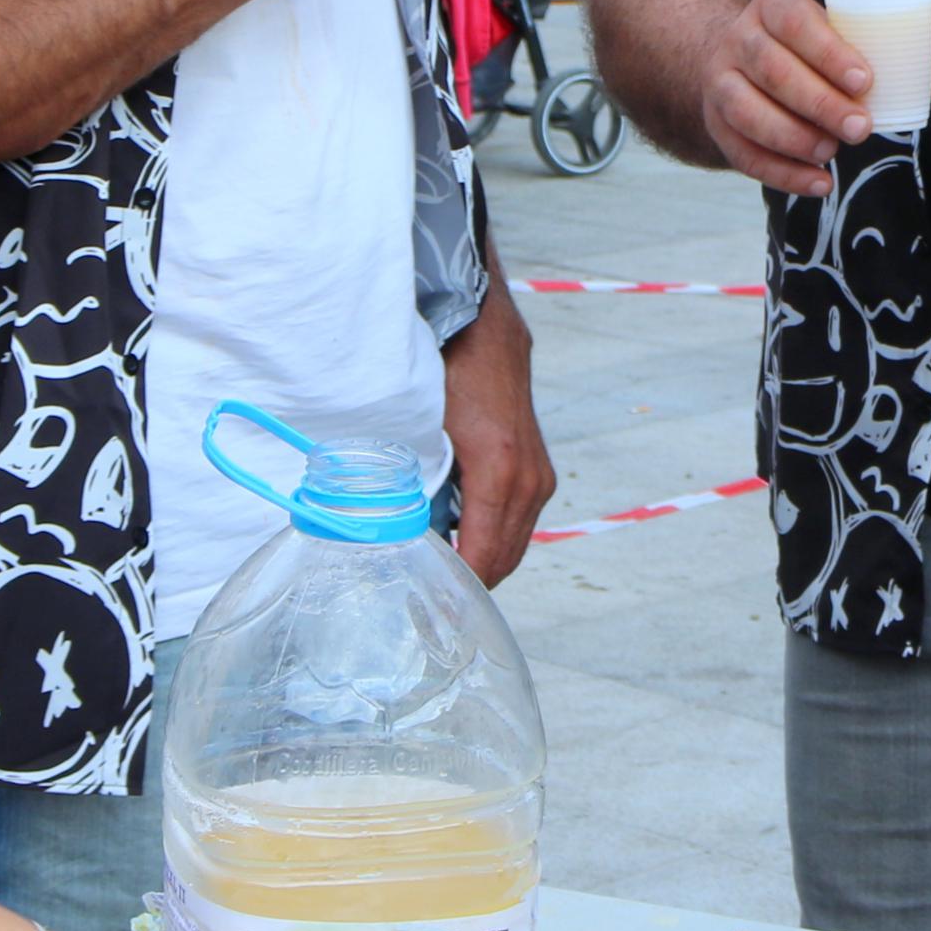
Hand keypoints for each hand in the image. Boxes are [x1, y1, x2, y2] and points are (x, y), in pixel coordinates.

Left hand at [440, 287, 554, 584]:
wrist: (481, 322)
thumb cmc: (445, 368)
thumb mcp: (422, 429)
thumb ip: (415, 481)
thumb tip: (391, 530)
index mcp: (499, 473)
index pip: (481, 557)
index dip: (455, 590)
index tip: (428, 609)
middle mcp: (529, 480)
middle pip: (503, 559)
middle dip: (469, 585)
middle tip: (430, 604)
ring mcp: (539, 475)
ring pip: (514, 543)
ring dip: (483, 562)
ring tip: (442, 577)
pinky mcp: (538, 467)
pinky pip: (519, 521)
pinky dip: (494, 538)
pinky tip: (462, 540)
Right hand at [696, 0, 930, 197]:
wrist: (740, 60)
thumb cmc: (808, 50)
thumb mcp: (840, 38)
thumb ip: (892, 56)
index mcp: (774, 6)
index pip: (793, 20)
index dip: (827, 50)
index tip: (864, 81)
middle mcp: (740, 38)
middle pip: (771, 69)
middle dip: (818, 102)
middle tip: (860, 129)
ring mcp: (720, 81)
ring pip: (748, 110)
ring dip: (794, 137)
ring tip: (832, 152)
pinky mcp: (716, 123)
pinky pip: (741, 152)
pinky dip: (781, 173)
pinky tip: (818, 182)